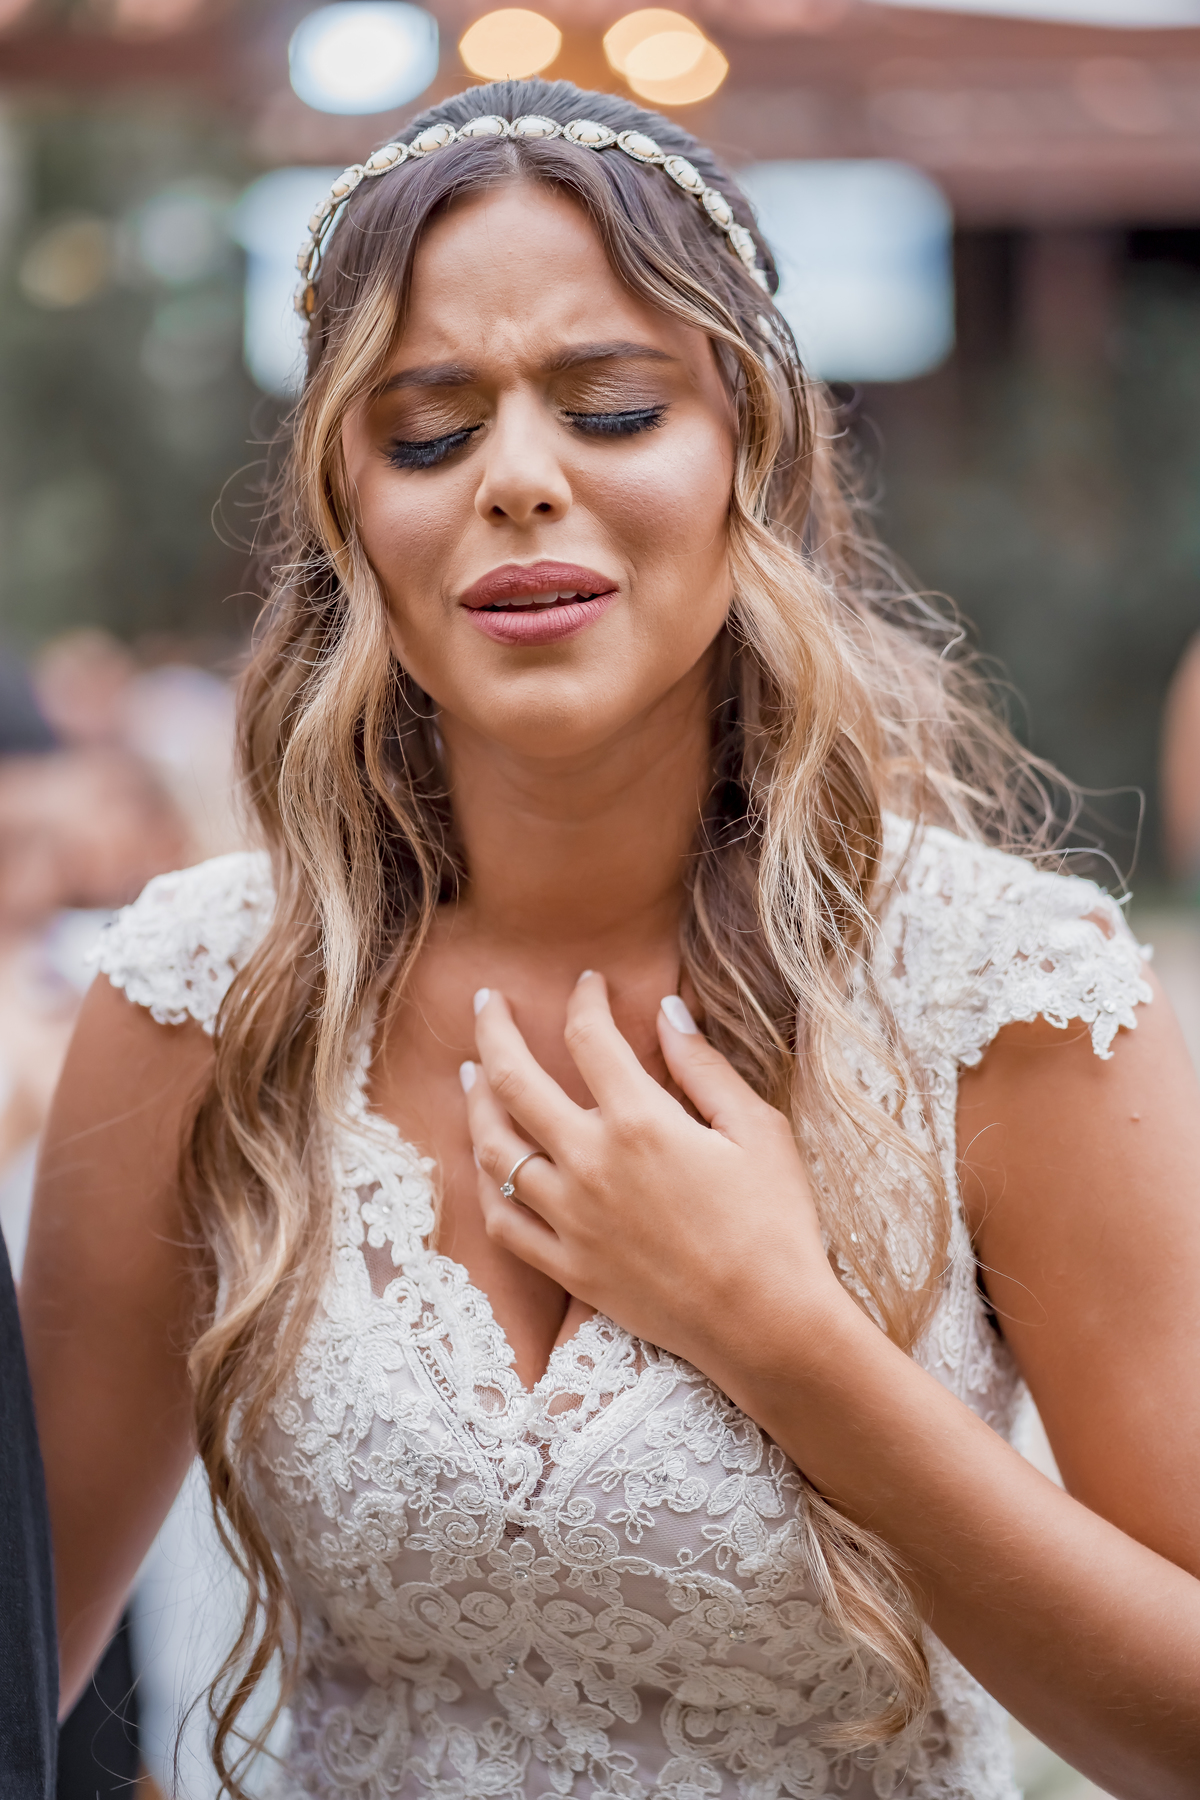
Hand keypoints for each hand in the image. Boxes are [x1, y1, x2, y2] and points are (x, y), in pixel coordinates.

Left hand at [461, 971, 843, 1381]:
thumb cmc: (776, 1222)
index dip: (583, 999)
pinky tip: (484, 1163)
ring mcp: (570, 1219)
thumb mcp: (757, 1129)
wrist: (767, 1323)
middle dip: (493, 1031)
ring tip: (471, 1075)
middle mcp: (590, 1163)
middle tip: (486, 1002)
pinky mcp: (568, 1267)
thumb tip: (668, 1012)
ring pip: (494, 1149)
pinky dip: (485, 1186)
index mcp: (640, 1120)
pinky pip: (503, 1221)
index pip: (588, 1037)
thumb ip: (704, 1067)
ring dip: (476, 1103)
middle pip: (514, 1080)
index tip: (587, 983)